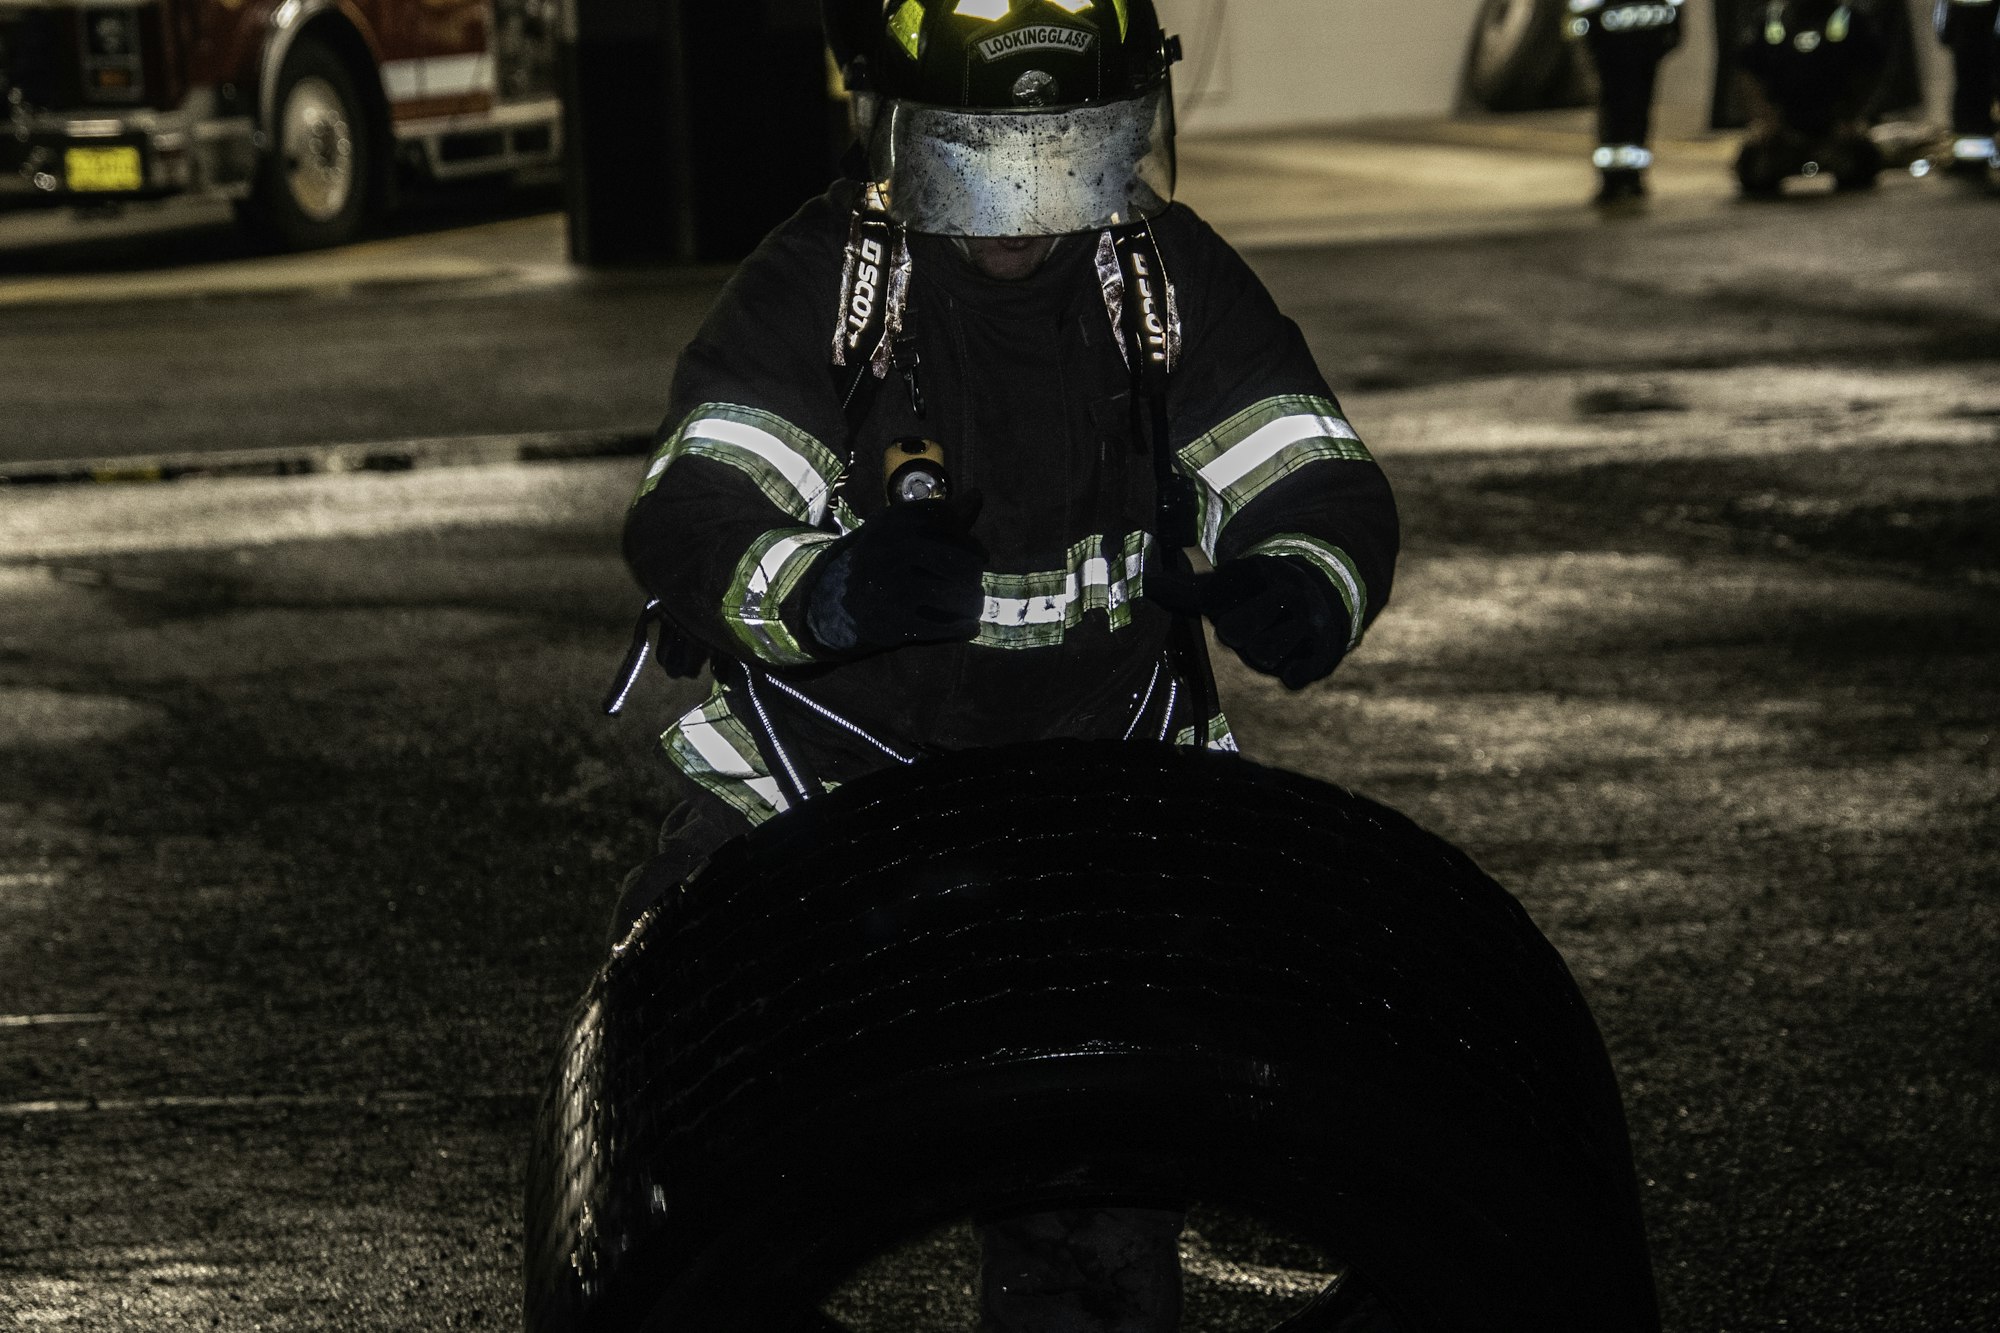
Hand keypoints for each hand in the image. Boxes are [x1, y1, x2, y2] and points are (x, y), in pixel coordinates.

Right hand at [805, 494, 985, 654]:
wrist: (835, 601)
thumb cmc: (885, 561)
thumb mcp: (906, 533)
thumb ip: (944, 517)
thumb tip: (978, 494)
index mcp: (893, 522)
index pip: (947, 521)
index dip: (969, 540)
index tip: (979, 554)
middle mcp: (889, 549)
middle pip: (954, 557)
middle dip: (972, 571)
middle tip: (975, 580)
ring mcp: (889, 586)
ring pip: (951, 593)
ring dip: (971, 601)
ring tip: (974, 604)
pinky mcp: (890, 621)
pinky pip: (939, 627)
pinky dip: (961, 628)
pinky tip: (969, 627)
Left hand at [1198, 555, 1349, 689]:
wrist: (1321, 597)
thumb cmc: (1257, 596)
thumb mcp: (1228, 585)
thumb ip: (1188, 590)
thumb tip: (1151, 585)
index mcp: (1257, 570)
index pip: (1213, 598)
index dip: (1213, 607)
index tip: (1223, 602)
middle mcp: (1285, 590)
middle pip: (1234, 631)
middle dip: (1233, 633)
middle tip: (1242, 629)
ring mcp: (1307, 620)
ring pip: (1263, 655)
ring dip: (1258, 655)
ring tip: (1265, 643)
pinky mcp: (1322, 649)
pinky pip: (1295, 675)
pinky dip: (1289, 674)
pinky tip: (1290, 662)